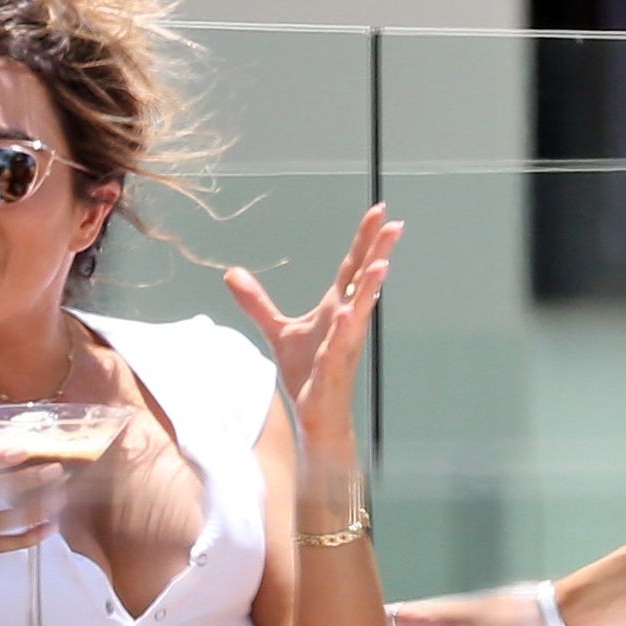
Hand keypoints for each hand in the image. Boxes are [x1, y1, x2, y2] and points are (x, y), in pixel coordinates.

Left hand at [224, 204, 401, 442]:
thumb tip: (232, 273)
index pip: (351, 267)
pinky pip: (339, 347)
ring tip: (381, 262)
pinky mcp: (333, 369)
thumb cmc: (307, 372)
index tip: (379, 211)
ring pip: (360, 311)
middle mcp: (346, 322)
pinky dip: (342, 330)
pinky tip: (346, 314)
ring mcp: (343, 345)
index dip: (364, 240)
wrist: (314, 414)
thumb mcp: (277, 331)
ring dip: (370, 287)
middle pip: (363, 280)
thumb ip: (258, 302)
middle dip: (378, 251)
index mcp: (336, 308)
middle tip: (394, 223)